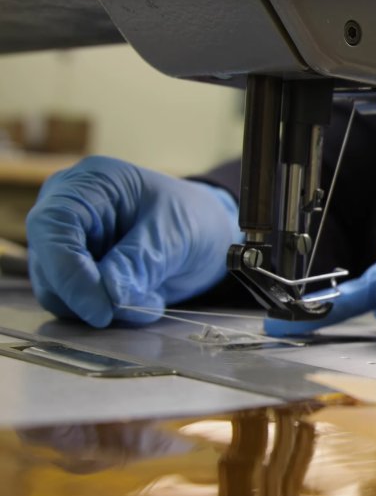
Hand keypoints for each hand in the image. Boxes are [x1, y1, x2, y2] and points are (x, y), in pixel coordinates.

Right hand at [26, 156, 240, 326]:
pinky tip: (147, 301)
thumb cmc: (192, 218)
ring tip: (153, 301)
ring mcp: (68, 243)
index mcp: (89, 184)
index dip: (69, 272)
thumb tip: (108, 295)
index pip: (53, 226)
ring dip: (106, 308)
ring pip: (58, 291)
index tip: (100, 310)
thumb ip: (140, 261)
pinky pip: (76, 304)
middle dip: (93, 296)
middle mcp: (67, 211)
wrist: (207, 232)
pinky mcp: (76, 272)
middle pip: (49, 264)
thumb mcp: (175, 234)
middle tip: (144, 306)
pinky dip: (111, 311)